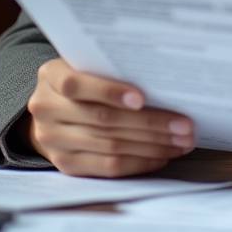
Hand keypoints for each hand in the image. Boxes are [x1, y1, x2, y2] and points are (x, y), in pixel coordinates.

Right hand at [24, 58, 194, 176]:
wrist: (52, 109)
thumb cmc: (84, 79)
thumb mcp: (88, 64)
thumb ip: (112, 68)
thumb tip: (164, 78)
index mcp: (51, 76)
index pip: (76, 84)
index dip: (110, 91)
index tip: (143, 98)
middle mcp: (47, 109)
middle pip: (103, 119)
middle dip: (150, 122)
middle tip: (184, 125)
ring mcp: (53, 140)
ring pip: (110, 144)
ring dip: (152, 144)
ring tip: (181, 141)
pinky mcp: (66, 164)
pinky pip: (108, 166)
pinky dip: (140, 162)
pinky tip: (162, 155)